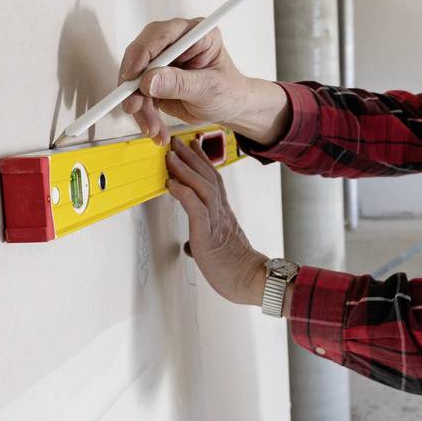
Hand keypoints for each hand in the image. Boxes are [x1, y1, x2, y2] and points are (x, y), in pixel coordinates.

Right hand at [119, 18, 248, 143]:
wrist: (229, 108)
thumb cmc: (228, 92)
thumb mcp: (209, 88)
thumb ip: (180, 83)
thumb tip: (150, 80)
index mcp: (195, 34)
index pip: (161, 35)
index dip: (142, 54)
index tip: (132, 76)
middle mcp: (175, 43)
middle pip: (141, 56)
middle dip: (134, 85)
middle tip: (133, 107)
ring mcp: (163, 61)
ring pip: (136, 79)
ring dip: (140, 106)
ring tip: (153, 128)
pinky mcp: (155, 79)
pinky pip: (139, 95)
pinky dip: (144, 114)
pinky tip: (156, 129)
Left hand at [165, 136, 267, 305]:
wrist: (250, 279)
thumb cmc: (235, 267)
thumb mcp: (216, 248)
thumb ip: (204, 240)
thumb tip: (191, 245)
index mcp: (223, 213)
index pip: (213, 179)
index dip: (202, 160)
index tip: (193, 145)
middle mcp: (221, 211)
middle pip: (207, 176)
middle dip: (191, 156)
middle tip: (178, 141)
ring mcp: (216, 220)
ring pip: (202, 186)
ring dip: (185, 169)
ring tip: (171, 156)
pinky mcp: (208, 233)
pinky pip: (196, 208)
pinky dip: (184, 193)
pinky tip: (172, 184)